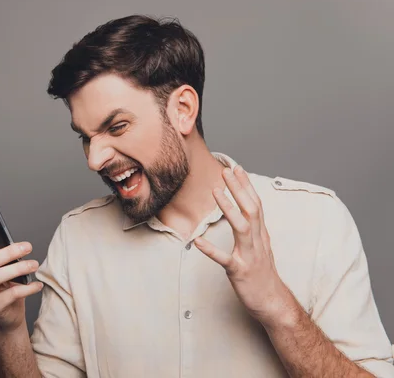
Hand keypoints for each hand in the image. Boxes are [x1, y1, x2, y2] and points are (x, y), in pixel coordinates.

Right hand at [0, 207, 43, 331]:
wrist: (7, 316)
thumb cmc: (8, 285)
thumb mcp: (7, 267)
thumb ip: (7, 255)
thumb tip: (20, 244)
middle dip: (7, 252)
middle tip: (28, 247)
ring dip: (17, 269)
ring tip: (34, 265)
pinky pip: (10, 294)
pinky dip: (27, 288)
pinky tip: (38, 285)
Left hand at [194, 166, 294, 325]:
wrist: (273, 302)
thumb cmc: (263, 274)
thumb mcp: (260, 247)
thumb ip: (253, 229)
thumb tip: (245, 211)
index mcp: (260, 235)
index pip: (255, 204)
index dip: (246, 185)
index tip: (237, 168)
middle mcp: (257, 241)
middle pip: (250, 209)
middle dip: (239, 189)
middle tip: (226, 170)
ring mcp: (250, 256)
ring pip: (241, 228)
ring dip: (229, 208)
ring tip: (216, 192)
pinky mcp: (240, 272)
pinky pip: (225, 259)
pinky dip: (212, 250)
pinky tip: (198, 241)